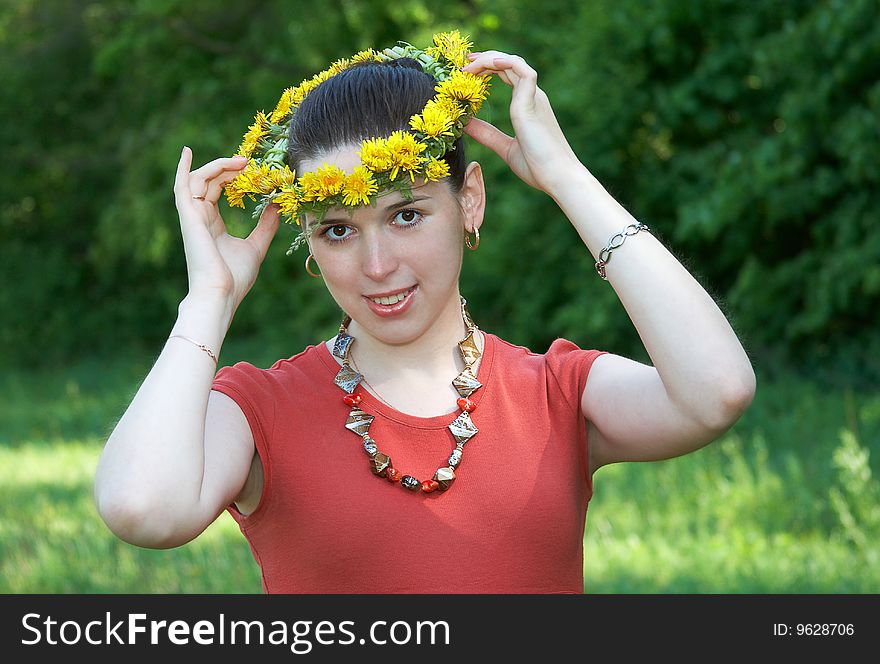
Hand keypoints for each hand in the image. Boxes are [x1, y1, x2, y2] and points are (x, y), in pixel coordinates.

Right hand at [173, 147, 279, 308]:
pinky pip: (182, 187)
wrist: (221, 294)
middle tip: (248, 163)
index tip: (249, 169)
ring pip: (198, 180)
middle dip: (227, 169)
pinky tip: (187, 152)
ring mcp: (192, 217)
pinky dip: (182, 169)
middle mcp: (199, 218)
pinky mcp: (188, 217)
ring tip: (240, 162)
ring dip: (217, 167)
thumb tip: (276, 205)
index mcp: (212, 224)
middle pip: (208, 182)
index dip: (229, 176)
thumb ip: (265, 226)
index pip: (216, 190)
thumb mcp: (256, 246)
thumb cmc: (235, 277)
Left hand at [462, 51, 581, 194]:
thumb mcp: (505, 148)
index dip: (488, 68)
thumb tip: (465, 124)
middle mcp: (533, 96)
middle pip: (508, 64)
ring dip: (490, 58)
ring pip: (513, 63)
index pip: (508, 74)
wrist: (558, 177)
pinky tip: (488, 64)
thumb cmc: (538, 166)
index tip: (468, 71)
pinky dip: (505, 62)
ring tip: (469, 64)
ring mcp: (534, 97)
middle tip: (464, 61)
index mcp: (528, 105)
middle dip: (485, 58)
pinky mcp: (532, 102)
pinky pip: (521, 70)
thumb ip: (486, 134)